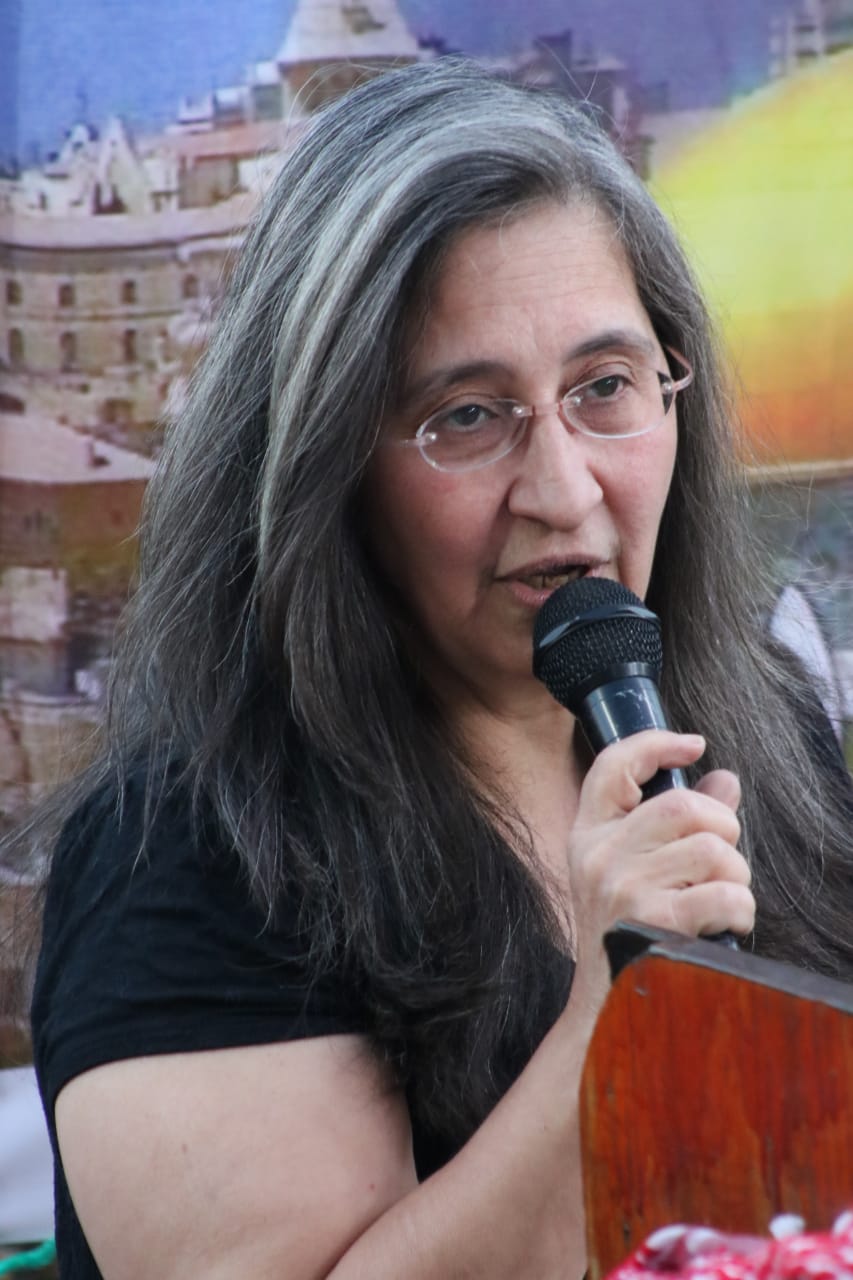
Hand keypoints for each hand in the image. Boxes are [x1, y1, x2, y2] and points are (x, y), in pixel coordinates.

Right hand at [566, 731, 753, 1017]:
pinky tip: (730, 920)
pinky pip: (723, 893)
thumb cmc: (626, 933)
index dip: (654, 743)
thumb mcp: (634, 870)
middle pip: (682, 805)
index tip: (692, 744)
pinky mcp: (650, 922)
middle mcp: (598, 855)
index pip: (611, 765)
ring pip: (711, 848)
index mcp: (588, 834)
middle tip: (722, 860)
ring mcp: (620, 888)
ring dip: (736, 874)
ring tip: (724, 896)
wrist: (606, 1008)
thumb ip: (678, 823)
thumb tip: (724, 780)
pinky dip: (741, 907)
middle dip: (722, 828)